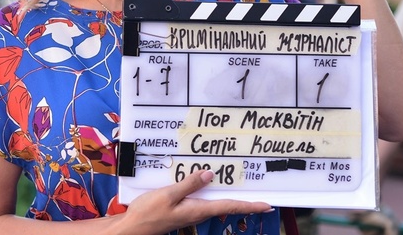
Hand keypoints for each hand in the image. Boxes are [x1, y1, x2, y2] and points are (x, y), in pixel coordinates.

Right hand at [118, 170, 272, 234]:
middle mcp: (198, 212)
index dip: (250, 205)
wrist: (134, 227)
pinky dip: (212, 194)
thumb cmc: (149, 212)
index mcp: (198, 209)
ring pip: (215, 203)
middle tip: (262, 197)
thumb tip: (211, 174)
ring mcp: (191, 212)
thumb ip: (190, 184)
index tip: (268, 205)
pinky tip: (210, 186)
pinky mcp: (183, 210)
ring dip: (230, 198)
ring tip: (243, 189)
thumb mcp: (169, 195)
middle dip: (245, 202)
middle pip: (226, 206)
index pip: (230, 206)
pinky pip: (203, 201)